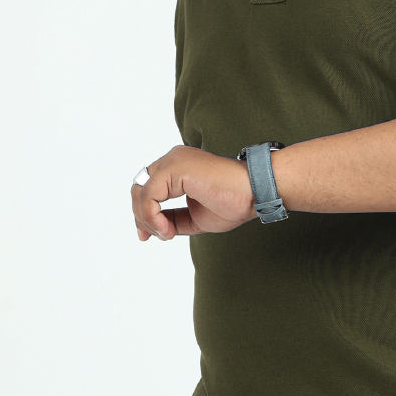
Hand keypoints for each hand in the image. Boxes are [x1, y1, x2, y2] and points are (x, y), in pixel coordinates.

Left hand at [131, 145, 255, 239]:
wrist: (255, 193)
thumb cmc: (235, 202)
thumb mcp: (195, 217)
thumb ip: (174, 218)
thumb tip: (155, 228)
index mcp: (179, 167)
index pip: (149, 187)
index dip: (143, 211)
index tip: (149, 234)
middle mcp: (174, 159)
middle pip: (139, 188)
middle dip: (140, 215)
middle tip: (148, 236)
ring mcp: (173, 161)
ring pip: (140, 191)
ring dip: (147, 218)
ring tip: (165, 234)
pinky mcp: (175, 168)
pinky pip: (149, 195)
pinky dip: (151, 215)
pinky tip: (167, 229)